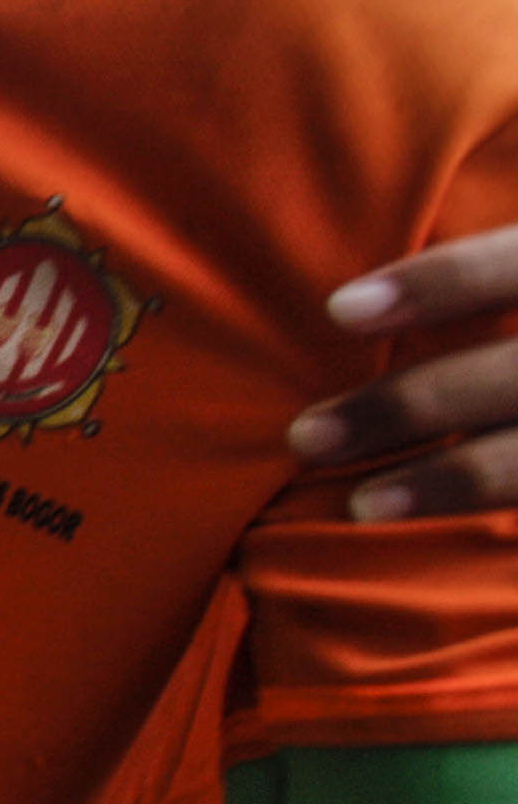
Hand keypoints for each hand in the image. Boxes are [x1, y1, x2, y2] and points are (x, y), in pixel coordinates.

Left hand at [294, 226, 517, 518]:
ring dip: (453, 480)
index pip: (517, 263)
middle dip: (412, 405)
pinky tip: (440, 540)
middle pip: (512, 375)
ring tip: (362, 506)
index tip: (339, 311)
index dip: (442, 283)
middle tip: (307, 437)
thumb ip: (492, 280)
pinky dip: (491, 512)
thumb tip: (345, 301)